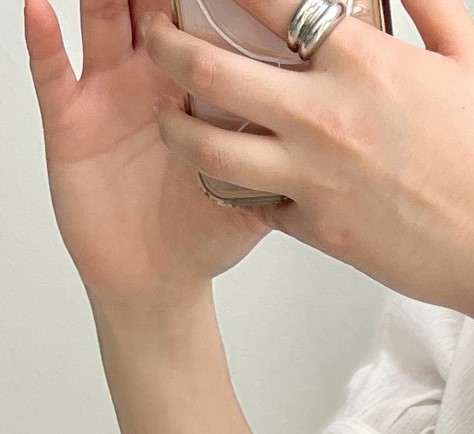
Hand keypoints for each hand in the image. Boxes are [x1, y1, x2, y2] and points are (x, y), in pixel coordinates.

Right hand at [25, 0, 269, 303]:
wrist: (158, 280)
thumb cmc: (203, 233)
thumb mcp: (255, 195)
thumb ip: (291, 165)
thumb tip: (347, 154)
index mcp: (199, 88)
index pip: (204, 24)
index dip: (213, 2)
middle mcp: (152, 78)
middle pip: (152, 9)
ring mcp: (108, 92)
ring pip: (103, 23)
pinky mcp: (71, 120)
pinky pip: (52, 73)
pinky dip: (43, 42)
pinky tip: (41, 10)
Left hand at [139, 0, 473, 322]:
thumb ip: (429, 3)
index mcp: (361, 62)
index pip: (261, 0)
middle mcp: (324, 117)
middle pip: (208, 70)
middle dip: (166, 46)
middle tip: (157, 38)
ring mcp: (315, 180)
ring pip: (209, 149)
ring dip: (179, 128)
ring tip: (173, 116)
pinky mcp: (318, 231)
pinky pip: (255, 204)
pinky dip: (239, 189)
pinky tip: (236, 175)